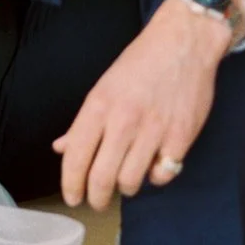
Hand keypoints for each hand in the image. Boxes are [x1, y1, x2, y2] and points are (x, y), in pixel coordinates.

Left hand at [52, 0, 226, 209]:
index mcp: (99, 106)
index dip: (71, 184)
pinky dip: (155, 178)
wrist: (183, 42)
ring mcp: (154, 130)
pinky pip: (163, 174)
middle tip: (97, 201)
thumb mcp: (103, 87)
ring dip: (126, 189)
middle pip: (102, 177)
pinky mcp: (181, 137)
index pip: (76, 157)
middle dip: (96, 197)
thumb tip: (61, 148)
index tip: (72, 197)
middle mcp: (124, 120)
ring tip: (125, 183)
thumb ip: (82, 122)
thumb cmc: (140, 63)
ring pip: (131, 181)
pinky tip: (152, 168)